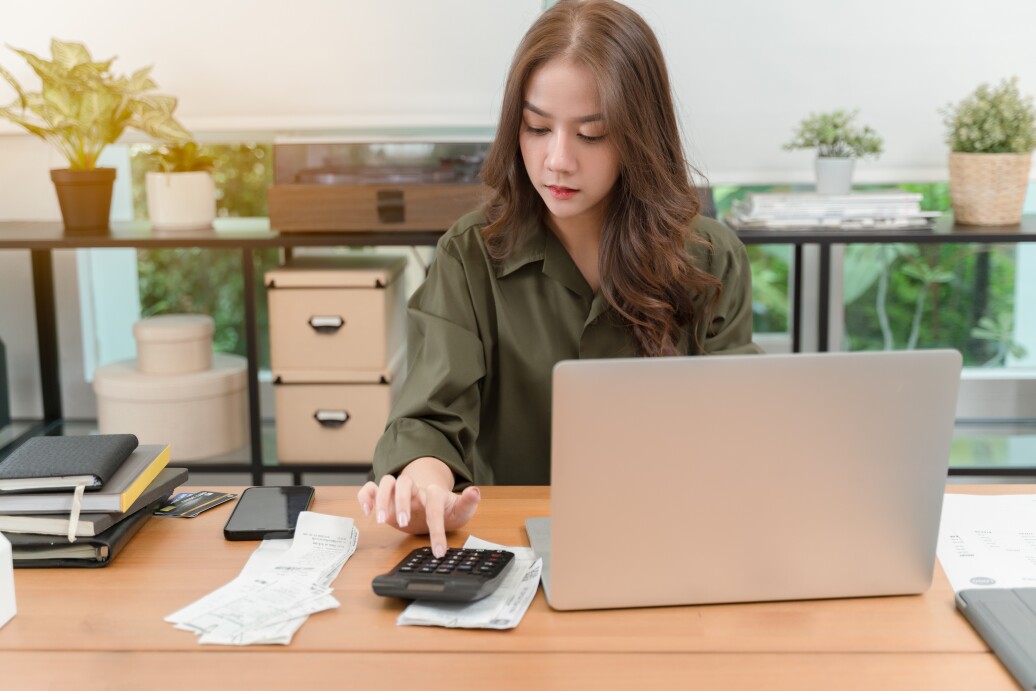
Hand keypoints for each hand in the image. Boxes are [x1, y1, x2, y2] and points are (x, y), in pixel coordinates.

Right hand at [357, 457, 480, 557]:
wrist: (433, 508)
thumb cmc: (446, 511)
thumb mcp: (460, 510)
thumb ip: (468, 502)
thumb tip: (475, 491)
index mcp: (434, 493)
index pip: (434, 506)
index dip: (437, 528)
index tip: (438, 550)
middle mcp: (415, 490)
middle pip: (405, 483)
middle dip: (402, 501)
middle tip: (403, 522)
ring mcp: (399, 493)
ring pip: (386, 482)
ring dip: (382, 499)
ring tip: (382, 520)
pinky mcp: (386, 499)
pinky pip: (370, 489)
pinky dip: (365, 496)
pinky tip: (367, 511)